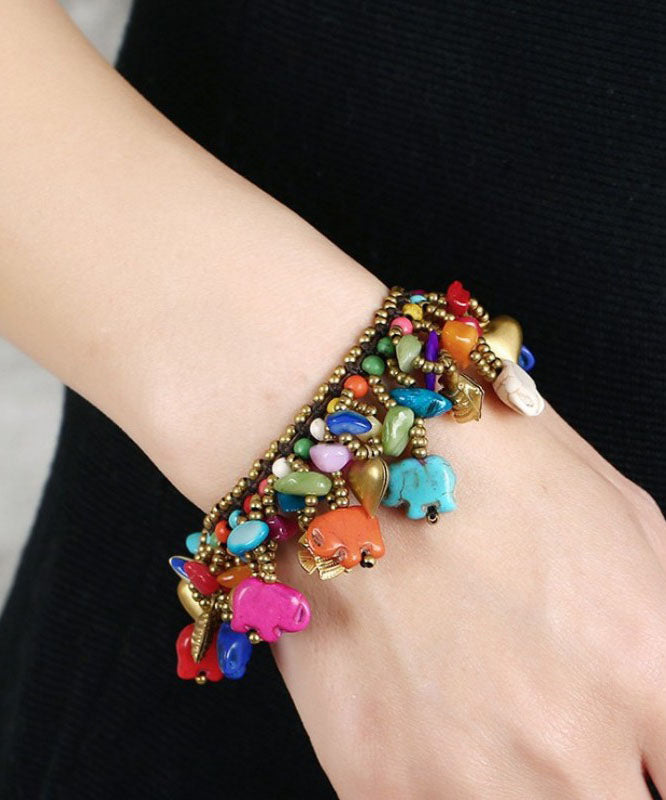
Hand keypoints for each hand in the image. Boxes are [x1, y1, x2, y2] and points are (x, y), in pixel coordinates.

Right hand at [271, 398, 665, 798]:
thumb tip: (659, 718)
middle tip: (564, 736)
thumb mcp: (626, 524)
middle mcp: (565, 742)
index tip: (634, 751)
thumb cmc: (480, 467)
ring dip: (522, 785)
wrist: (342, 458)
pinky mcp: (378, 785)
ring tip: (493, 720)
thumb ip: (665, 628)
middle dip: (602, 777)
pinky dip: (448, 785)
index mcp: (641, 663)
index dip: (653, 762)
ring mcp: (466, 777)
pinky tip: (437, 729)